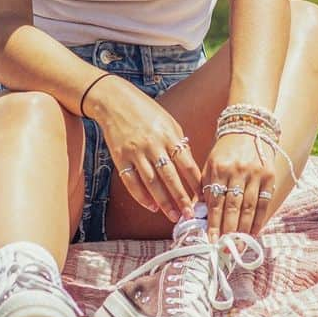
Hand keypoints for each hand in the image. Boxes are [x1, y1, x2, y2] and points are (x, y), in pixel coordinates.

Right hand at [85, 75, 200, 222]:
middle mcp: (152, 145)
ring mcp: (135, 152)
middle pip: (170, 178)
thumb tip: (189, 169)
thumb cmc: (144, 110)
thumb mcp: (168, 121)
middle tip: (190, 216)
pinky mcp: (120, 157)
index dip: (196, 184)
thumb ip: (178, 143)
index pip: (187, 165)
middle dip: (182, 199)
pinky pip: (131, 181)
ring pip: (152, 183)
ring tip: (173, 216)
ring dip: (164, 202)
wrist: (113, 100)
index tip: (204, 199)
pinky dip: (141, 196)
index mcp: (168, 135)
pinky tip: (150, 206)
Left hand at [200, 132, 276, 239]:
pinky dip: (259, 220)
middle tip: (225, 246)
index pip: (214, 200)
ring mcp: (254, 174)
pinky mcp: (269, 177)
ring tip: (238, 243)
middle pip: (232, 206)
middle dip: (228, 229)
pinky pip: (264, 203)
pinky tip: (253, 232)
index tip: (210, 239)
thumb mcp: (209, 165)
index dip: (213, 222)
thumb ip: (205, 187)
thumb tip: (198, 213)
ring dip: (243, 228)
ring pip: (248, 207)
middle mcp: (237, 171)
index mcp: (218, 167)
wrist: (248, 130)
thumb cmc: (224, 152)